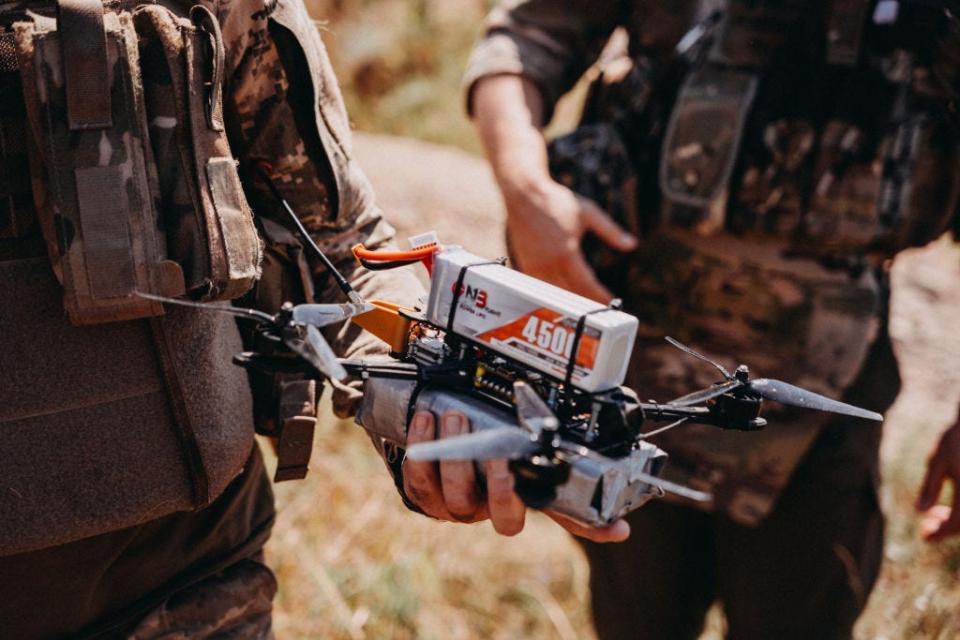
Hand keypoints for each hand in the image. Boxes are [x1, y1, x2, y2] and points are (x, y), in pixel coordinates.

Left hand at [403, 410, 629, 541]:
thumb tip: (619, 518)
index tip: (590, 511)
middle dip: (500, 484)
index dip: (580, 524)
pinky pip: (419, 478)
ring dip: (455, 455)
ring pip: (456, 493)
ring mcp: (453, 505)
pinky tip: (426, 420)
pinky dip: (422, 446)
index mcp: (520, 502)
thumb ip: (555, 474)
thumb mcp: (520, 461)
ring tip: (456, 417)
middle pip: (499, 510)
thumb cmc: (483, 452)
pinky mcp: (422, 494)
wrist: (430, 447)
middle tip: (498, 454)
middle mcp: (488, 510)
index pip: (559, 518)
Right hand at [502, 177, 636, 302]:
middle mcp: (549, 264)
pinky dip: (552, 293)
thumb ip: (611, 231)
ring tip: (583, 307)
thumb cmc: (557, 201)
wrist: (524, 194)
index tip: (610, 302)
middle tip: (600, 309)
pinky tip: (562, 295)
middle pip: (570, 293)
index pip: (586, 284)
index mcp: (567, 253)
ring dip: (568, 301)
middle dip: (585, 303)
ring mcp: (535, 266)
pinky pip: (540, 286)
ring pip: (553, 293)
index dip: (599, 296)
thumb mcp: (589, 213)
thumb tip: (632, 244)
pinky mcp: (526, 265)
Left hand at [916, 418, 959, 539]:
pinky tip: (946, 508)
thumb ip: (930, 487)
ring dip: (954, 520)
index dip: (941, 532)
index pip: (957, 522)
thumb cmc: (955, 440)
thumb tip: (920, 511)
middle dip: (946, 529)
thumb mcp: (937, 462)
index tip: (924, 536)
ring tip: (934, 516)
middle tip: (926, 527)